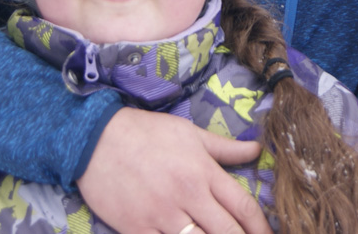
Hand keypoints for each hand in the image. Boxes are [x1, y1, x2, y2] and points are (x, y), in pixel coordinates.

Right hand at [76, 107, 268, 233]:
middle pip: (227, 232)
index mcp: (204, 172)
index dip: (261, 227)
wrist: (96, 138)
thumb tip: (257, 149)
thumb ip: (225, 148)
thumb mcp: (190, 133)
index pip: (243, 206)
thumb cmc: (147, 133)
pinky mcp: (137, 229)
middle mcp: (188, 196)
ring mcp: (162, 216)